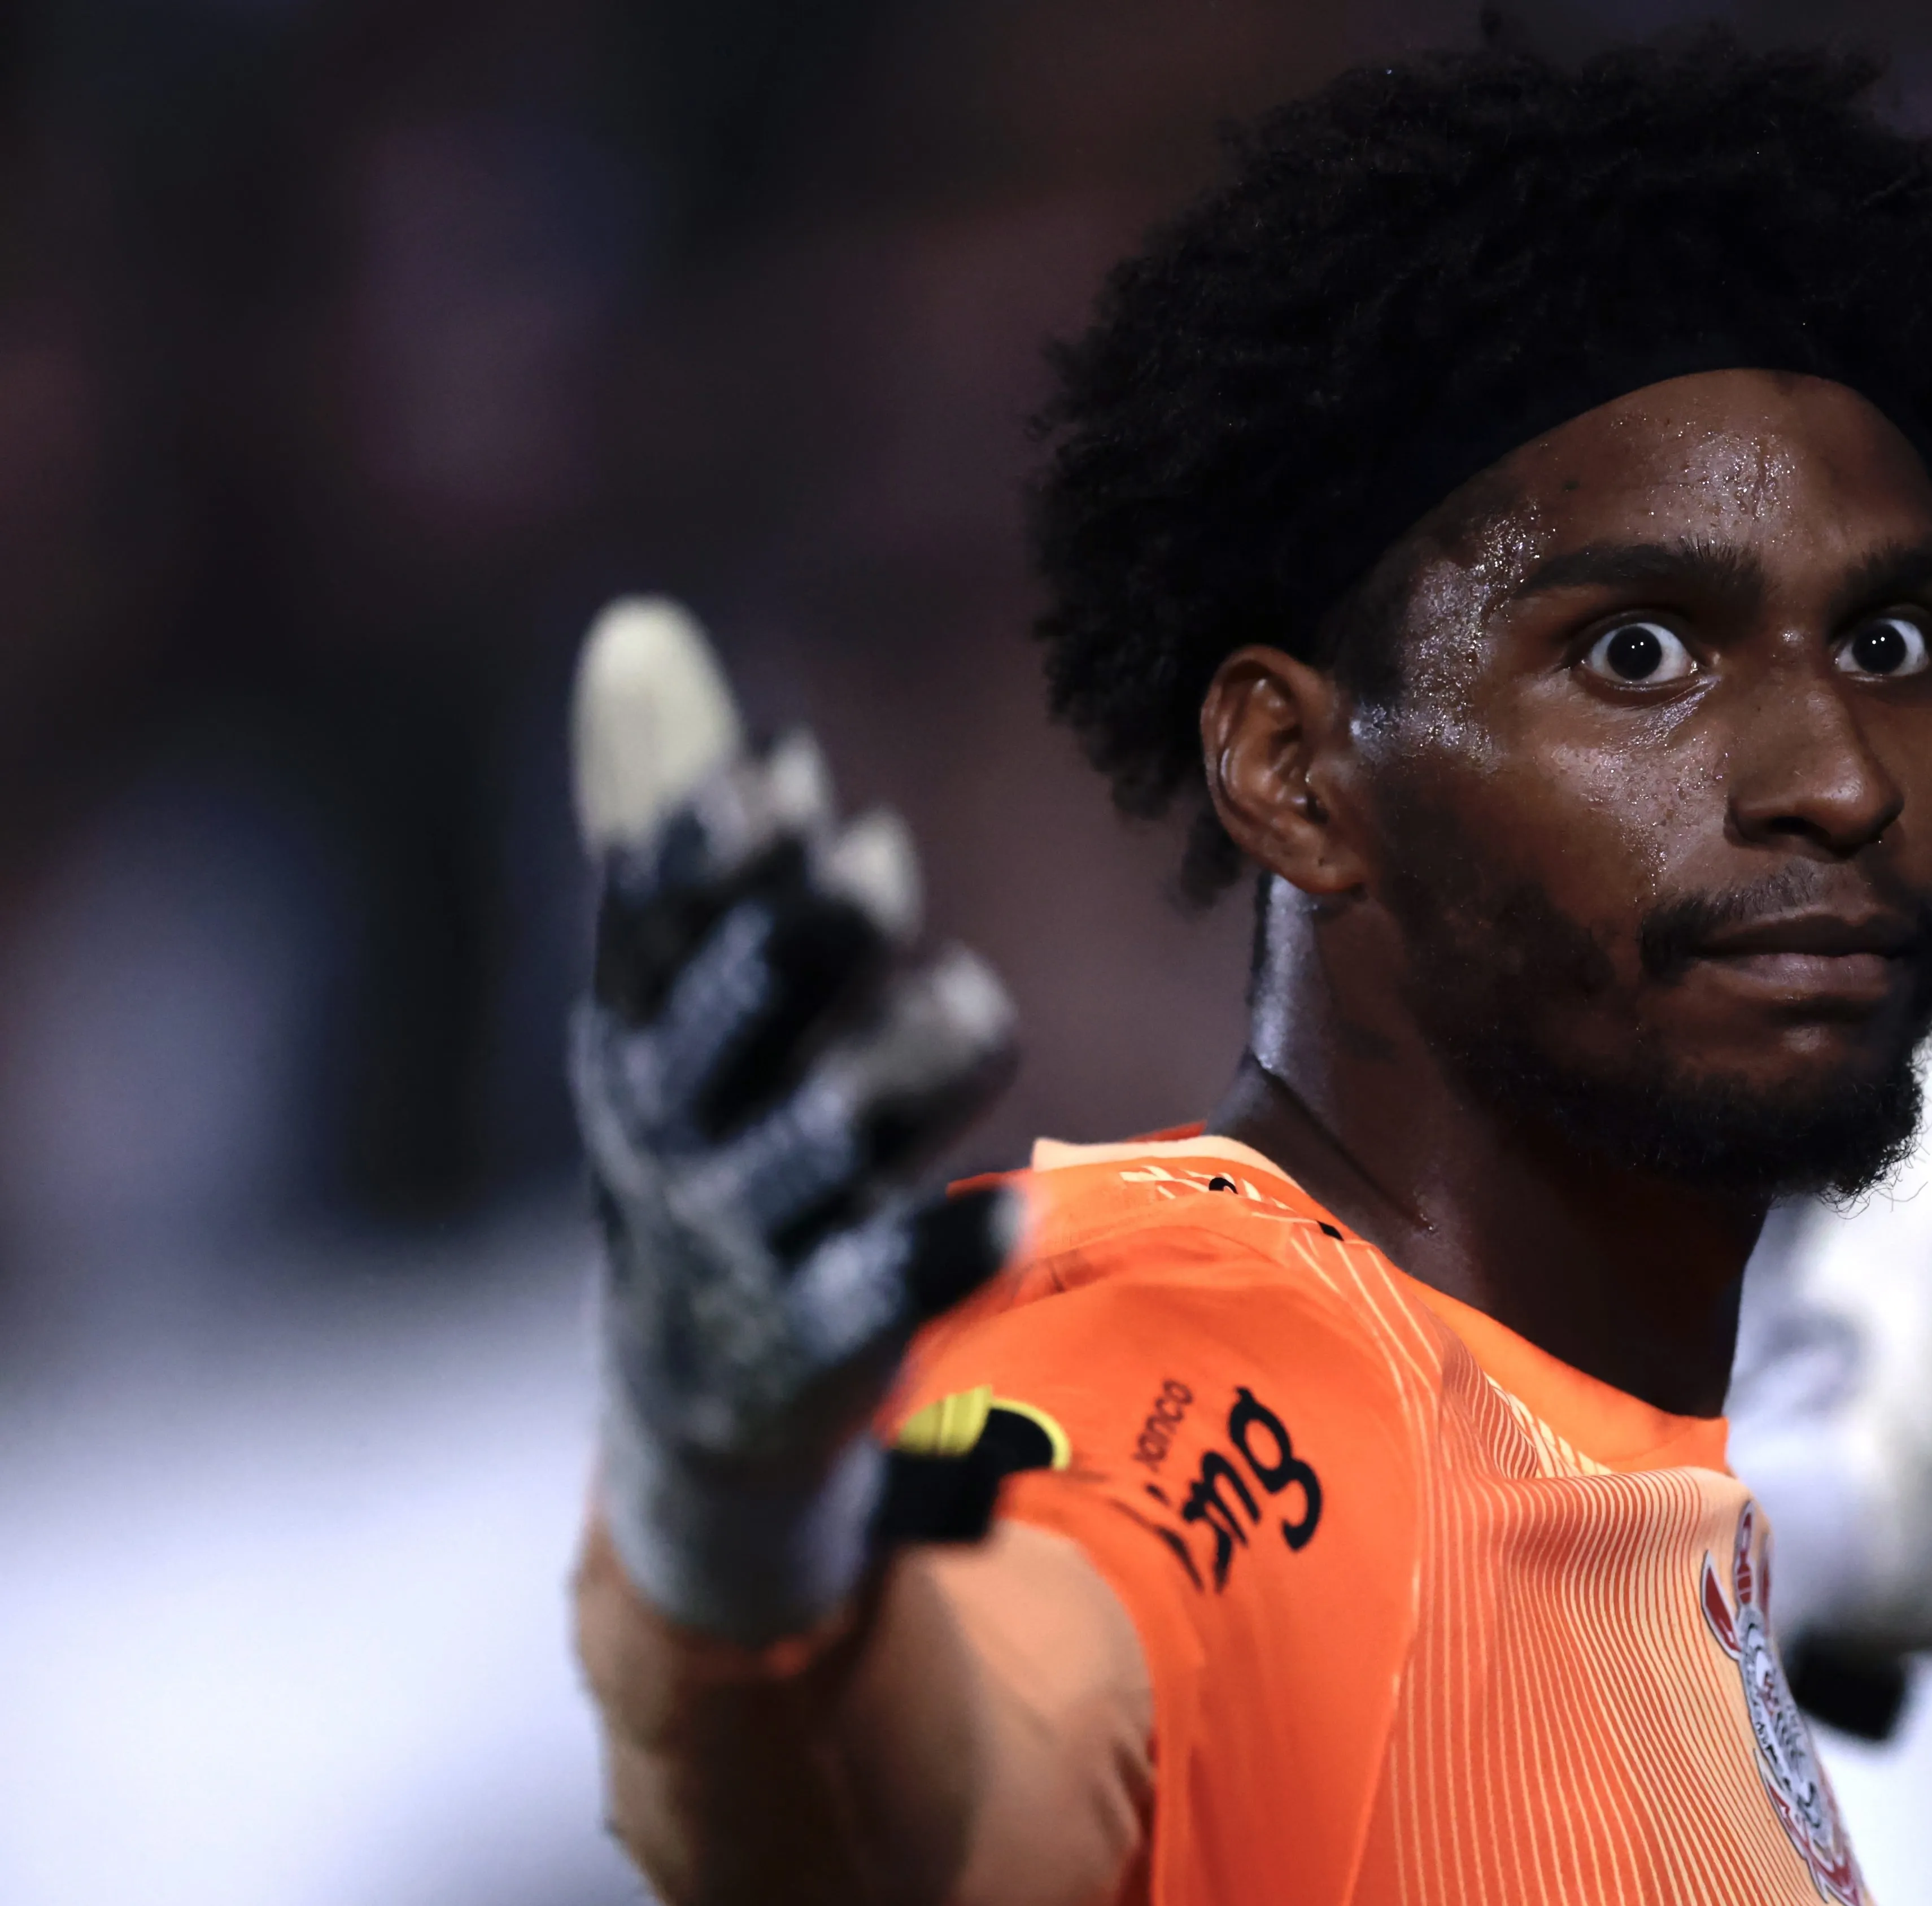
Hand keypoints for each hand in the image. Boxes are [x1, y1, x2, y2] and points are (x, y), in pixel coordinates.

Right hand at [570, 598, 1021, 1644]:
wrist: (700, 1409)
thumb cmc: (711, 1137)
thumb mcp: (673, 994)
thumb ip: (670, 820)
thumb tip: (639, 627)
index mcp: (637, 1039)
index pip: (649, 932)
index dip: (704, 853)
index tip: (780, 766)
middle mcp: (674, 1137)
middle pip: (728, 1025)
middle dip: (796, 942)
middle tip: (877, 853)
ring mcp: (746, 1247)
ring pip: (818, 1150)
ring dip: (891, 1076)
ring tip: (974, 1001)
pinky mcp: (823, 1349)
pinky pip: (886, 1299)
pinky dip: (946, 1262)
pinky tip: (1018, 1217)